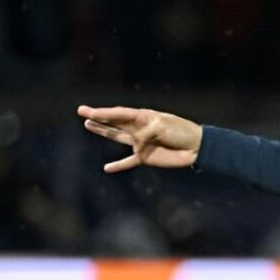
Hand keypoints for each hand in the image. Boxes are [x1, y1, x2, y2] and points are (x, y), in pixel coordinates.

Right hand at [77, 105, 203, 172]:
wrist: (197, 147)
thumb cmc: (181, 132)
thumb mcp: (162, 127)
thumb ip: (144, 134)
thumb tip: (135, 148)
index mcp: (144, 116)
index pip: (119, 113)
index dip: (102, 112)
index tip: (86, 111)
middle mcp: (139, 128)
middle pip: (114, 122)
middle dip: (98, 116)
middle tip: (82, 111)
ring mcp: (141, 143)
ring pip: (117, 136)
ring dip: (103, 131)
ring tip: (88, 125)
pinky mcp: (145, 157)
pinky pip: (129, 162)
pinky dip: (119, 165)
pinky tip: (107, 168)